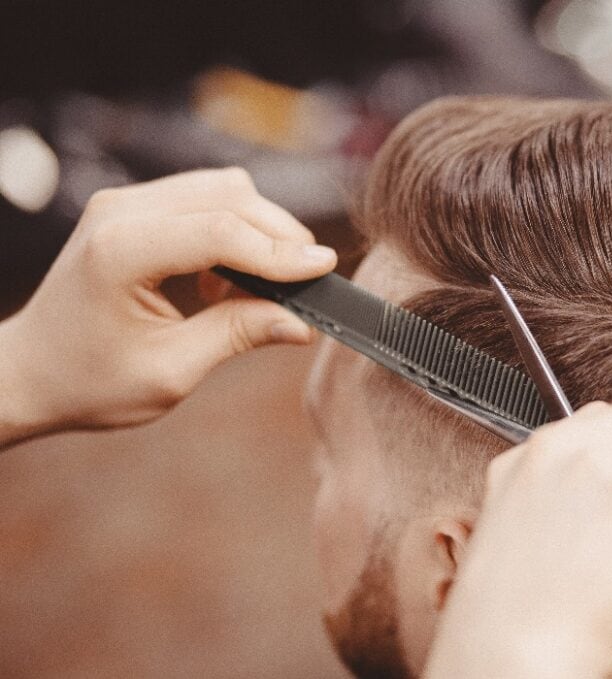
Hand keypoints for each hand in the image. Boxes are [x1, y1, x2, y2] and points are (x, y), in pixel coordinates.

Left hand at [0, 168, 336, 446]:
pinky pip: (202, 198)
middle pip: (229, 197)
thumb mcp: (170, 371)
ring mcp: (124, 203)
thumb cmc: (88, 381)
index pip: (222, 232)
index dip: (281, 252)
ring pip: (222, 189)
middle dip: (279, 235)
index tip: (324, 269)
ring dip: (258, 228)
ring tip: (263, 282)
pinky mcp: (132, 208)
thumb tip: (301, 323)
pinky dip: (233, 228)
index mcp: (121, 252)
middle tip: (309, 280)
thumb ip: (238, 336)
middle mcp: (120, 213)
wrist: (28, 372)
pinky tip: (228, 275)